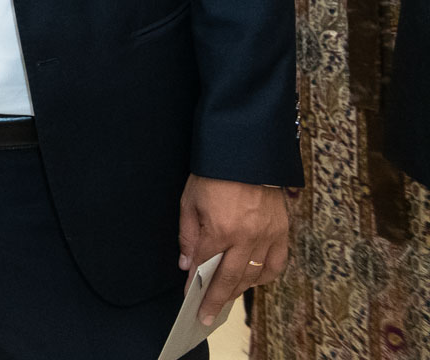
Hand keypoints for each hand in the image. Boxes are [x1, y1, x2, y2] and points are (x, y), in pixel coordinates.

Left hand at [177, 176, 288, 325]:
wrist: (245, 151)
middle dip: (217, 300)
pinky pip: (276, 263)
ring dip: (240, 290)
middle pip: (231, 278)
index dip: (196, 283)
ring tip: (226, 298)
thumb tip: (186, 264)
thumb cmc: (213, 174)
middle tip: (207, 316)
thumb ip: (188, 234)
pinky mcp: (283, 231)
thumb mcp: (190, 200)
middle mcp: (247, 237)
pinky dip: (264, 276)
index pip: (206, 265)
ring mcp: (268, 235)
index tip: (190, 297)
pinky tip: (253, 280)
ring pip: (255, 275)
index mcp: (221, 228)